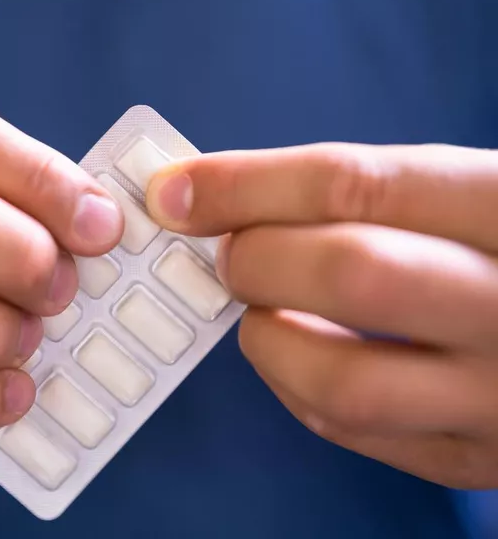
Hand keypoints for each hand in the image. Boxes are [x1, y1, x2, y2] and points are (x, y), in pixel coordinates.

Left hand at [147, 142, 497, 488]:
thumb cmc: (495, 248)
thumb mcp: (459, 194)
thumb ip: (363, 192)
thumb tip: (217, 199)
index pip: (359, 184)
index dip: (247, 184)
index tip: (175, 191)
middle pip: (352, 275)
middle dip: (258, 258)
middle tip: (229, 255)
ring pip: (344, 380)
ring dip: (268, 338)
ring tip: (262, 310)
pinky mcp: (475, 458)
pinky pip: (353, 431)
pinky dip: (294, 386)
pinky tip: (293, 351)